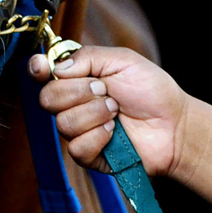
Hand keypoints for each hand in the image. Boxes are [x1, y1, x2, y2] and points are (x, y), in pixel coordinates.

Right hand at [29, 46, 188, 177]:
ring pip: (63, 123)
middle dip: (77, 92)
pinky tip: (114, 132)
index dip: (37, 69)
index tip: (43, 68)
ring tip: (116, 111)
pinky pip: (77, 148)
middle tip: (105, 90)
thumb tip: (57, 69)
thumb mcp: (122, 60)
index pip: (43, 73)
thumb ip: (88, 57)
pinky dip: (98, 137)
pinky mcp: (89, 155)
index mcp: (77, 78)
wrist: (174, 124)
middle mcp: (73, 103)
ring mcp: (79, 130)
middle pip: (47, 98)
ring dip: (94, 114)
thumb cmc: (152, 90)